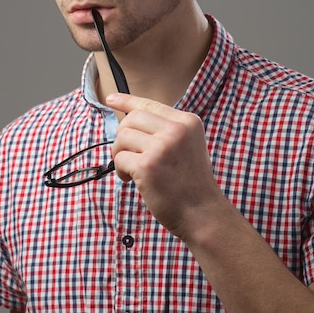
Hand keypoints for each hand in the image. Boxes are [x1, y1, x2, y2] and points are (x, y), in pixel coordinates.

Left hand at [106, 93, 221, 238]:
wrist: (202, 213)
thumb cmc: (190, 183)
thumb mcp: (187, 146)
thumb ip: (165, 130)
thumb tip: (128, 118)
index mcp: (188, 122)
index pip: (150, 104)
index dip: (127, 101)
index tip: (110, 99)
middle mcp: (176, 130)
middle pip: (132, 119)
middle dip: (124, 137)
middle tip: (129, 155)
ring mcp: (162, 147)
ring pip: (122, 137)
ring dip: (120, 155)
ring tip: (132, 170)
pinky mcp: (147, 166)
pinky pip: (119, 159)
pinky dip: (121, 171)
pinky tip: (132, 180)